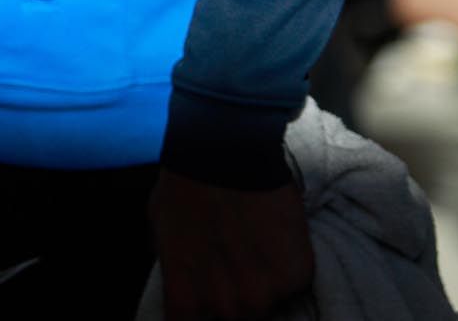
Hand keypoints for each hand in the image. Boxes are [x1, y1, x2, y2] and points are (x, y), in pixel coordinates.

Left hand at [151, 169, 312, 319]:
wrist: (225, 152)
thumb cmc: (185, 186)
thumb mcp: (161, 232)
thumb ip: (177, 270)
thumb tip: (186, 281)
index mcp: (186, 301)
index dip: (200, 305)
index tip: (207, 287)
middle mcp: (225, 309)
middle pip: (235, 317)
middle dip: (233, 292)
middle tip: (233, 256)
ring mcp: (263, 296)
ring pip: (267, 302)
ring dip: (263, 281)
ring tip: (255, 242)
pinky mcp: (295, 277)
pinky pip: (293, 281)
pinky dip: (287, 263)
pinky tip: (274, 233)